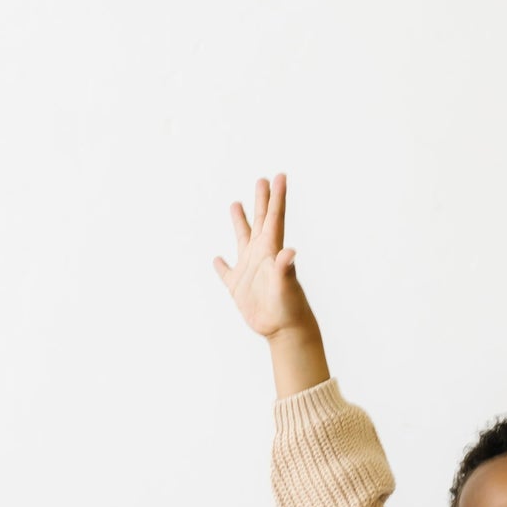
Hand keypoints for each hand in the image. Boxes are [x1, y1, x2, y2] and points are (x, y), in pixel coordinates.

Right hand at [213, 172, 316, 337]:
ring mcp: (249, 270)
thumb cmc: (289, 309)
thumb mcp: (286, 287)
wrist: (285, 331)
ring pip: (242, 239)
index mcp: (271, 251)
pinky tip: (217, 259)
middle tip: (262, 179)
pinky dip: (220, 265)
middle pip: (260, 221)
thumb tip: (290, 252)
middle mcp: (260, 256)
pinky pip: (226, 272)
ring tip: (235, 204)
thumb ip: (285, 269)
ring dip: (239, 222)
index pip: (275, 218)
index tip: (279, 176)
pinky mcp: (238, 287)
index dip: (277, 196)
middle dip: (261, 200)